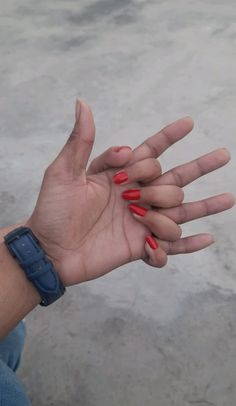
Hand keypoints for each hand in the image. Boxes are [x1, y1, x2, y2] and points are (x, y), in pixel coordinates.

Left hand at [27, 102, 183, 285]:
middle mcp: (138, 196)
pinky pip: (173, 246)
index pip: (153, 152)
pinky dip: (190, 245)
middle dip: (174, 180)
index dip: (171, 136)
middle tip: (132, 196)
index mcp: (121, 175)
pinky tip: (208, 238)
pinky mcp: (141, 247)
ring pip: (179, 212)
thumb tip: (82, 103)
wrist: (49, 250)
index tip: (189, 122)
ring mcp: (142, 222)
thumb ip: (80, 141)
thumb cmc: (52, 210)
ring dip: (167, 214)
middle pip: (176, 180)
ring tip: (138, 218)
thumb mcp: (62, 173)